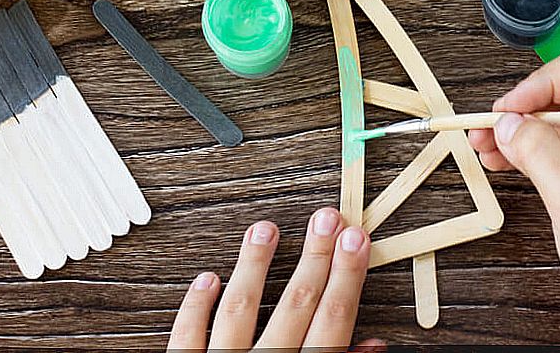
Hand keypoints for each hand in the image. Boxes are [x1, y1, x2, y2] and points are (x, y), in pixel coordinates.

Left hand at [167, 207, 380, 351]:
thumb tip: (372, 346)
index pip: (333, 321)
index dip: (347, 276)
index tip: (355, 240)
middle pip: (295, 306)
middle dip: (315, 257)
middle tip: (326, 219)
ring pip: (240, 310)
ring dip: (254, 266)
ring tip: (264, 229)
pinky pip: (188, 338)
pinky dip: (196, 307)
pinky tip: (208, 278)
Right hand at [469, 49, 559, 348]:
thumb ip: (539, 150)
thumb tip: (508, 121)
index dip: (541, 83)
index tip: (510, 110)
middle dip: (520, 106)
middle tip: (486, 126)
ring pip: (547, 124)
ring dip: (512, 129)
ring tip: (480, 143)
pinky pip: (543, 152)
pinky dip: (516, 151)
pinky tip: (495, 160)